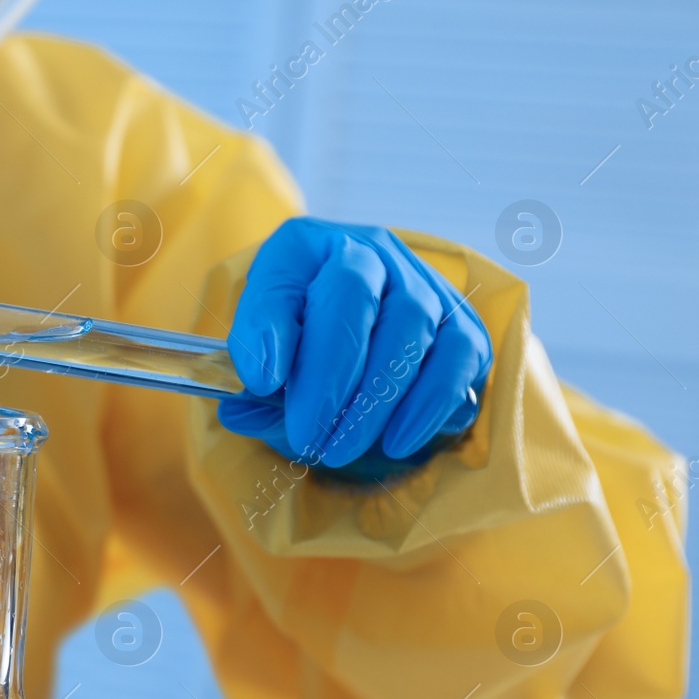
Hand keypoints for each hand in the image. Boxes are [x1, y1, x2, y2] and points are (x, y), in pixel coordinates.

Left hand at [218, 217, 490, 469]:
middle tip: (307, 437)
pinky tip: (396, 441)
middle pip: (354, 296)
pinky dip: (428, 404)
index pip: (284, 276)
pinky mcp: (461, 318)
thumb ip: (250, 382)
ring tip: (339, 450)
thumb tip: (238, 407)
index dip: (271, 328)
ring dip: (374, 401)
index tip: (261, 383)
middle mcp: (366, 250)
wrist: (353, 347)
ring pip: (409, 328)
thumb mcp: (262, 359)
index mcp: (301, 248)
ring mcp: (420, 280)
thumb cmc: (296, 350)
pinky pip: (459, 354)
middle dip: (329, 378)